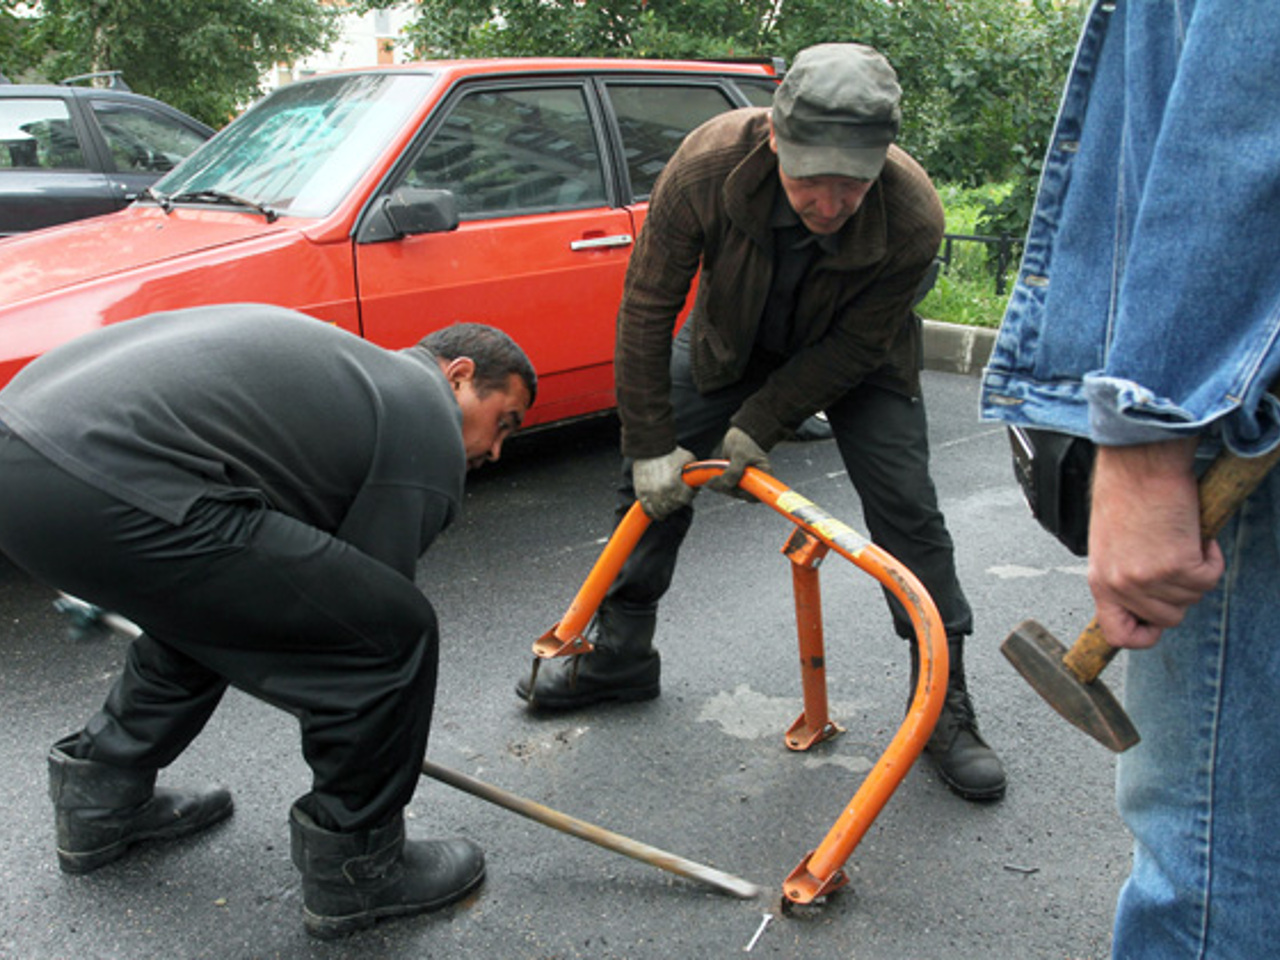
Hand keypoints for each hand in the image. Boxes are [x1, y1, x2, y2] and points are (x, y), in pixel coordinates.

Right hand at [632, 446, 696, 519]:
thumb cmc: (669, 451)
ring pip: (661, 511)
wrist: (650, 447)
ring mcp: (650, 493)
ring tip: (670, 505)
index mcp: (674, 484)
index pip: (686, 499)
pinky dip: (654, 513)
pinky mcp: (641, 493)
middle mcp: (662, 491)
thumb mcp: (688, 458)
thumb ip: (695, 471)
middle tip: (680, 495)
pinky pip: (647, 509)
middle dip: (679, 501)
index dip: (691, 494)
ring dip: (667, 509)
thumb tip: (700, 479)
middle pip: (674, 506)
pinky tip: (659, 514)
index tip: (690, 490)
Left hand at [706, 426, 771, 498]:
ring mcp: (744, 480)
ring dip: (721, 487)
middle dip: (728, 489)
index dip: (748, 496)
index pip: (759, 493)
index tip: (736, 491)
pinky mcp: (735, 479)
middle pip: (743, 494)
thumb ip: (735, 470)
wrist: (737, 434)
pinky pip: (727, 486)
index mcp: (763, 474)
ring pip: (733, 491)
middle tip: (715, 481)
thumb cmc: (743, 442)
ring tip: (711, 480)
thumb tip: (728, 484)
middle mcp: (755, 480)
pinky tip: (711, 480)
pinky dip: (719, 484)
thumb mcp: (740, 454)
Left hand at [1087, 439, 1224, 648]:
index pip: (1117, 634)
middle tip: (1175, 559)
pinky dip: (1211, 557)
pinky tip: (1196, 534)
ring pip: (1191, 598)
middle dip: (1179, 593)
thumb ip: (1121, 574)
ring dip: (1195, 571)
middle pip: (1167, 618)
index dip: (1141, 636)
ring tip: (1179, 538)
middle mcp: (1121, 585)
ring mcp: (1149, 578)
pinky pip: (1209, 577)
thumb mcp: (1109, 544)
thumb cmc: (1125, 494)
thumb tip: (1141, 599)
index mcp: (1100, 580)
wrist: (1140, 464)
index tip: (1155, 626)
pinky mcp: (1177, 564)